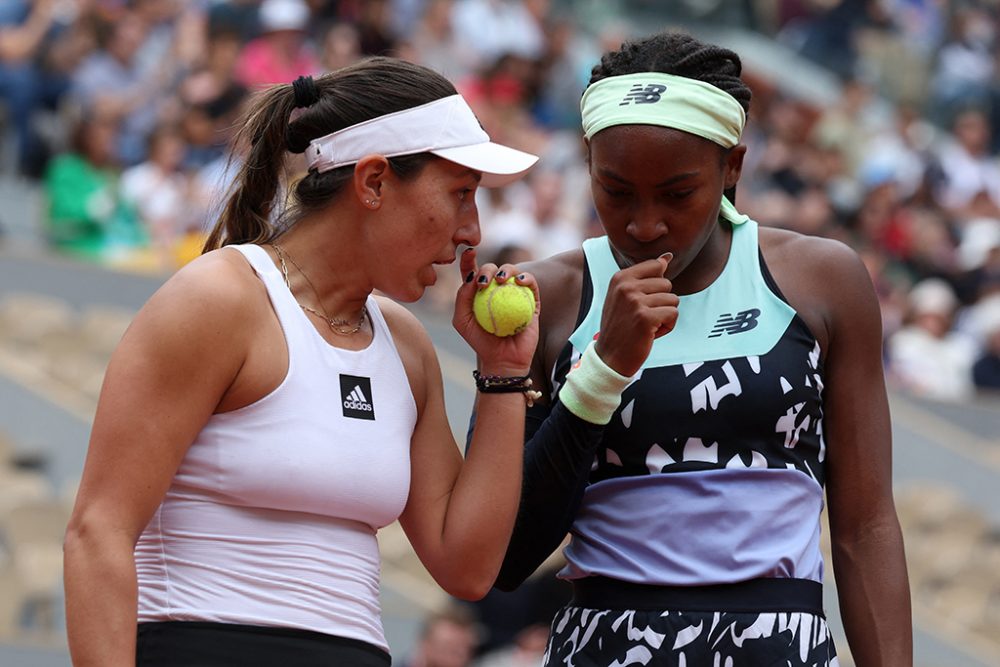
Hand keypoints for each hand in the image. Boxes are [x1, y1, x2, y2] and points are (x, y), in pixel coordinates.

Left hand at [452, 247, 538, 375]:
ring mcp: (515, 294)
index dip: (469, 258)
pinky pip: (531, 283)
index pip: (472, 271)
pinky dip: (526, 277)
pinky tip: (519, 281)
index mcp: (478, 293)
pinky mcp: (532, 300)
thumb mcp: (462, 321)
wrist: (503, 359)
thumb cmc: (480, 342)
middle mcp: (497, 291)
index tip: (469, 252)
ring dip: (506, 269)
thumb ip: (462, 298)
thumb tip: (472, 276)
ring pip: (512, 271)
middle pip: (492, 269)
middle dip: (487, 268)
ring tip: (501, 280)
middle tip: (484, 282)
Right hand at [594, 253, 676, 376]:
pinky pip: (673, 314)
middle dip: (662, 303)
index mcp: (620, 277)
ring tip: (646, 326)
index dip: (656, 287)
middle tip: (642, 317)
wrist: (610, 357)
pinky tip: (651, 333)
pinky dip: (667, 326)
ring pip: (673, 299)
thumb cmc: (621, 327)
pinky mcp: (645, 317)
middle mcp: (626, 286)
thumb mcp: (626, 297)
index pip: (656, 266)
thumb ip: (645, 276)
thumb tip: (667, 256)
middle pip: (667, 283)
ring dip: (664, 316)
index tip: (641, 301)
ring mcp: (635, 301)